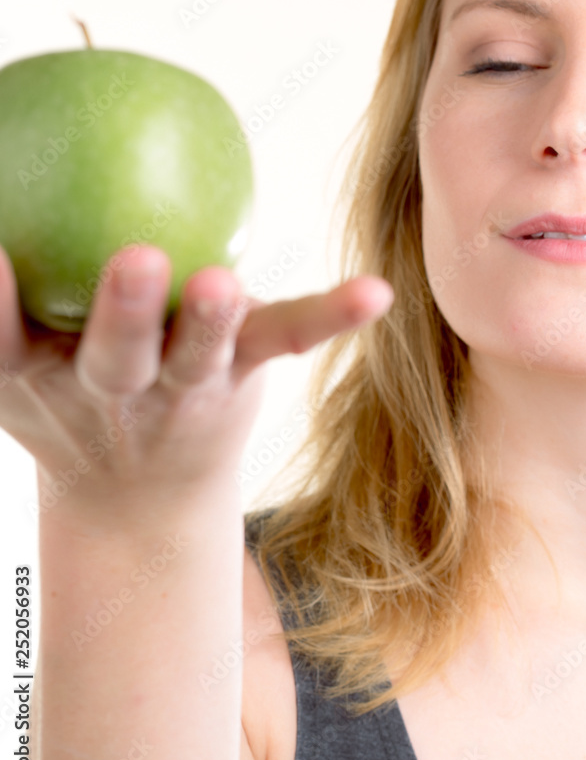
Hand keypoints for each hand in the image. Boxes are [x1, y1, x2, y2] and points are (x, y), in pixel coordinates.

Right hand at [0, 243, 393, 524]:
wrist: (137, 496)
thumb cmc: (65, 403)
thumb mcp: (10, 368)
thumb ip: (2, 310)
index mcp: (40, 379)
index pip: (3, 345)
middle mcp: (114, 389)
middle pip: (115, 357)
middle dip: (124, 316)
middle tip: (136, 262)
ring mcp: (185, 388)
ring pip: (198, 356)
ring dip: (213, 322)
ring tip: (224, 285)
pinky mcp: (242, 375)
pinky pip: (284, 338)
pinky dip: (328, 317)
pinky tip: (375, 294)